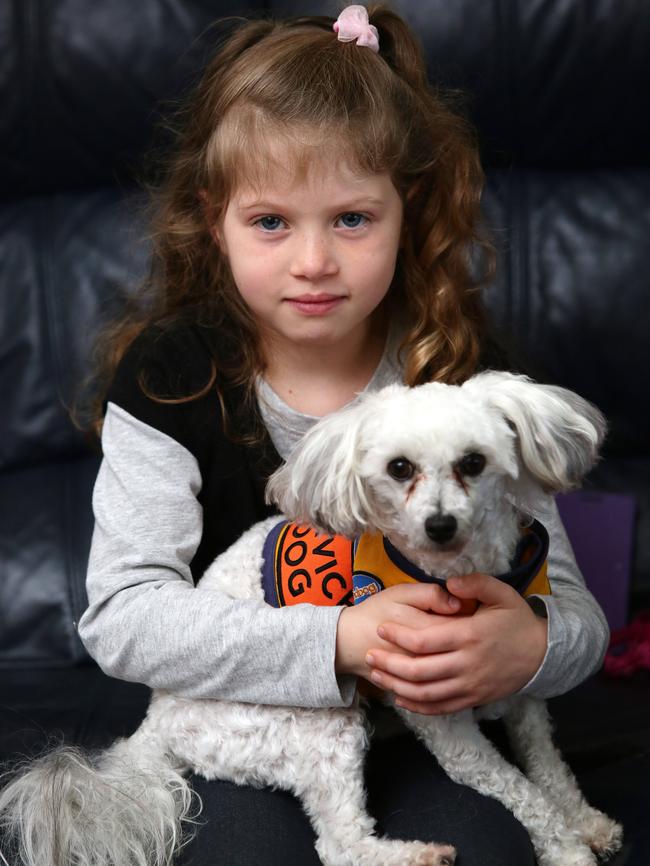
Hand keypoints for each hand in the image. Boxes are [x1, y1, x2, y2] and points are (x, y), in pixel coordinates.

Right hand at [335, 582, 461, 678]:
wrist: (348, 641)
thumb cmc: (376, 612)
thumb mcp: (400, 593)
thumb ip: (429, 594)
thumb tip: (457, 603)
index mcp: (423, 628)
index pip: (459, 626)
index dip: (470, 619)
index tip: (471, 611)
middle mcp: (423, 656)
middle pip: (458, 652)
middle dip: (466, 642)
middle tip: (466, 631)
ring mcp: (418, 676)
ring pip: (449, 673)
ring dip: (458, 662)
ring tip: (456, 648)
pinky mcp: (412, 689)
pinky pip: (436, 693)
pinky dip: (446, 682)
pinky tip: (447, 669)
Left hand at [365, 573, 547, 714]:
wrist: (543, 654)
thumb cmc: (518, 620)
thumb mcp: (502, 593)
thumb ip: (475, 583)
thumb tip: (449, 584)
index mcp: (470, 635)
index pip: (426, 639)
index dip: (399, 636)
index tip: (382, 628)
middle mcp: (467, 663)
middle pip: (419, 670)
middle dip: (389, 664)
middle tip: (369, 656)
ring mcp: (470, 685)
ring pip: (426, 693)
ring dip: (397, 687)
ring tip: (377, 677)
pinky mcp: (474, 699)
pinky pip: (441, 708)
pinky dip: (418, 706)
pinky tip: (401, 698)